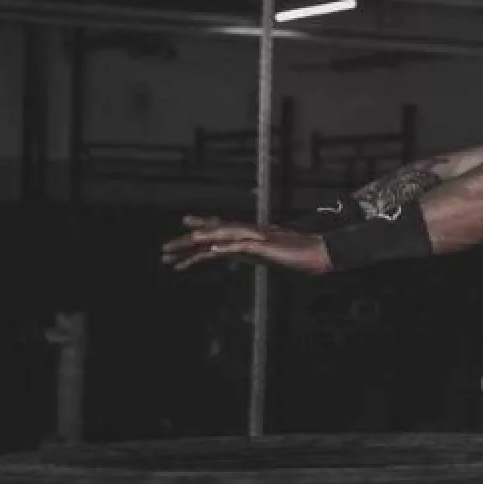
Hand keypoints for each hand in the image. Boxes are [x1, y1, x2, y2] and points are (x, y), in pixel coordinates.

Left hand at [161, 216, 331, 274]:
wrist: (319, 252)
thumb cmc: (299, 255)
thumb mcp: (271, 256)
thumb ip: (256, 253)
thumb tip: (247, 255)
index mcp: (248, 235)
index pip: (218, 230)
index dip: (199, 228)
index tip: (181, 229)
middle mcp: (247, 232)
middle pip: (210, 235)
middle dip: (185, 243)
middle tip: (163, 251)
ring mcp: (254, 238)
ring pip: (218, 239)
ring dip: (194, 246)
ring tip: (175, 252)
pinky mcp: (262, 246)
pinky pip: (239, 247)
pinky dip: (224, 249)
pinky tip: (211, 252)